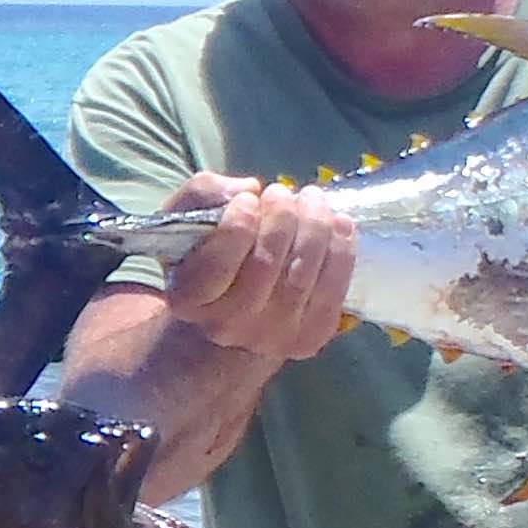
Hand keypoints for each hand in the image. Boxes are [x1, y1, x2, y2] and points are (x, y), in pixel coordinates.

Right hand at [159, 172, 355, 360]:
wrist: (229, 315)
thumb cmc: (205, 256)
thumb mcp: (185, 219)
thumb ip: (204, 193)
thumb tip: (247, 189)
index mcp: (189, 299)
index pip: (215, 268)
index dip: (237, 227)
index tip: (248, 199)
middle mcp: (227, 326)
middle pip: (265, 266)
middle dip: (281, 219)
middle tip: (281, 193)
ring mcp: (272, 337)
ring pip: (302, 276)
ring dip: (315, 226)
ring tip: (310, 199)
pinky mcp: (310, 338)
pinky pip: (333, 291)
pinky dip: (342, 250)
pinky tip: (339, 222)